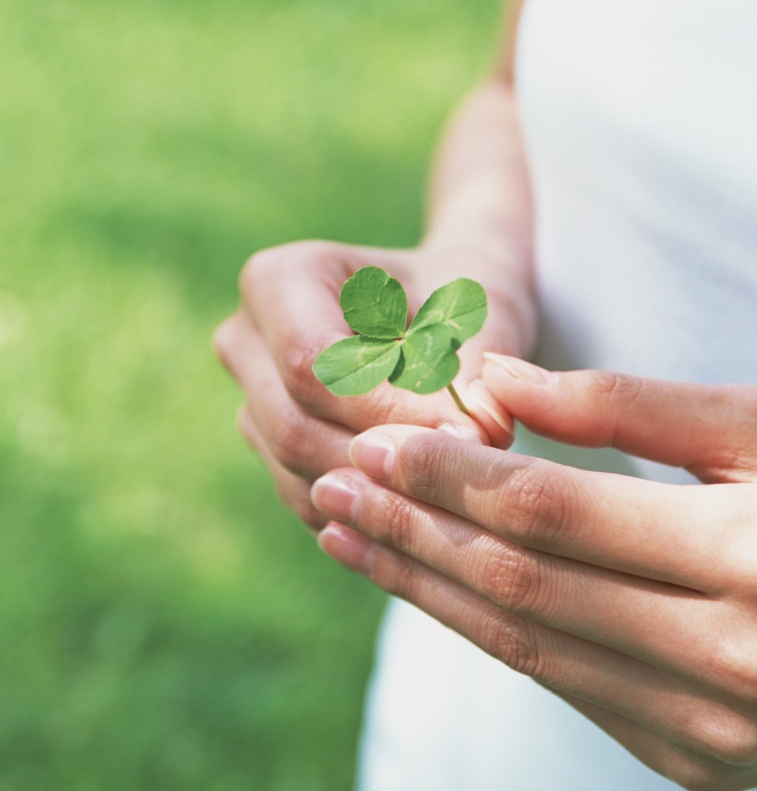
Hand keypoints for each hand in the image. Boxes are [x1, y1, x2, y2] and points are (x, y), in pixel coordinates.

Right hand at [213, 243, 533, 528]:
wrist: (443, 307)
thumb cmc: (459, 297)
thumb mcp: (476, 318)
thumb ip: (475, 375)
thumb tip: (476, 438)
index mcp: (280, 278)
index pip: (313, 366)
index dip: (385, 411)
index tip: (468, 435)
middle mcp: (246, 338)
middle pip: (295, 426)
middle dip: (382, 459)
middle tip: (468, 474)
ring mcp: (251, 397)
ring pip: (298, 472)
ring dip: (379, 493)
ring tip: (459, 488)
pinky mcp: (269, 448)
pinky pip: (307, 499)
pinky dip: (368, 512)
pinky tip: (430, 505)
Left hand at [310, 355, 756, 790]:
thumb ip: (626, 401)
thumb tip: (493, 380)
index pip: (557, 511)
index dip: (452, 474)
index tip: (374, 441)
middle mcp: (736, 657)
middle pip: (524, 586)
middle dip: (412, 530)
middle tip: (330, 488)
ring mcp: (714, 730)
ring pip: (527, 649)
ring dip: (424, 588)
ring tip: (347, 537)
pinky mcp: (694, 765)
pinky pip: (563, 689)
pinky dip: (484, 632)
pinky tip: (429, 586)